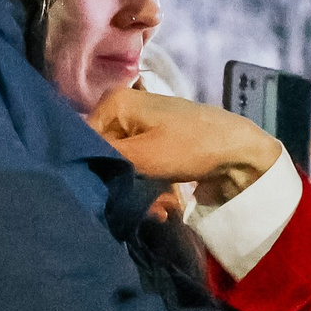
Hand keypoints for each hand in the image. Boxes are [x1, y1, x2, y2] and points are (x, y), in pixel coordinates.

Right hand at [90, 87, 282, 204]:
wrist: (241, 153)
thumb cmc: (190, 147)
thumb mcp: (141, 156)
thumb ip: (103, 160)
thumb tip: (70, 168)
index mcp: (115, 102)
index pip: (83, 140)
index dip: (92, 169)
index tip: (104, 194)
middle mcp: (124, 110)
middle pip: (104, 155)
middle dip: (119, 184)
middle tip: (139, 205)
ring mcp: (142, 128)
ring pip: (123, 167)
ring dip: (137, 192)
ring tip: (158, 208)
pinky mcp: (157, 146)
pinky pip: (141, 170)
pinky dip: (150, 189)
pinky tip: (164, 205)